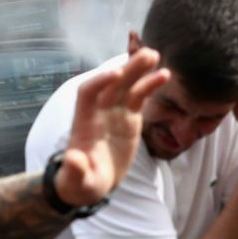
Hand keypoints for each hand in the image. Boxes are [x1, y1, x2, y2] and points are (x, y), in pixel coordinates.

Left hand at [54, 49, 168, 207]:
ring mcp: (114, 112)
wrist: (91, 183)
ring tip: (155, 55)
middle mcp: (98, 111)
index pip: (88, 93)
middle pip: (112, 83)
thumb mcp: (78, 182)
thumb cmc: (81, 183)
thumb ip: (76, 170)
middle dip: (127, 69)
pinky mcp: (129, 117)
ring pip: (127, 85)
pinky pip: (139, 96)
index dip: (100, 82)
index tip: (116, 74)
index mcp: (84, 122)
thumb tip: (72, 159)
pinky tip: (164, 74)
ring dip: (139, 69)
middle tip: (146, 55)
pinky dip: (150, 84)